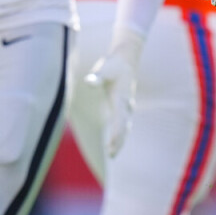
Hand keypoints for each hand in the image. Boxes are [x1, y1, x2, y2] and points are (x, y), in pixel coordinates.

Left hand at [83, 36, 142, 157]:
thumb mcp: (104, 68)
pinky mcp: (123, 107)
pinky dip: (120, 135)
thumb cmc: (114, 64)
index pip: (119, 118)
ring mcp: (126, 107)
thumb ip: (97, 77)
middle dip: (118, 141)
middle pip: (124, 127)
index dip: (116, 132)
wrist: (126, 59)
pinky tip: (114, 144)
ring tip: (112, 154)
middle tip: (111, 155)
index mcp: (122, 98)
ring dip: (119, 141)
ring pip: (124, 128)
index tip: (112, 143)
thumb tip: (89, 81)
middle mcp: (126, 105)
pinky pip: (122, 124)